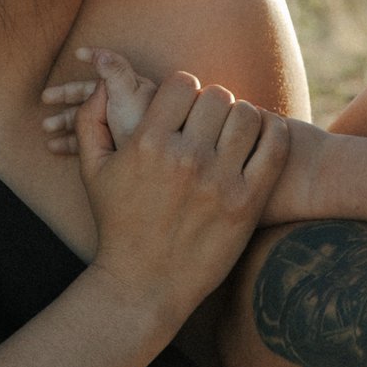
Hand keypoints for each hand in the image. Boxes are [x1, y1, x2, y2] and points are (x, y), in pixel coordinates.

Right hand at [43, 44, 153, 154]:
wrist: (151, 169)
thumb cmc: (140, 130)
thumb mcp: (126, 96)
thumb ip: (114, 72)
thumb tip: (102, 53)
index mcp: (134, 89)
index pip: (110, 68)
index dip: (94, 58)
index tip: (78, 54)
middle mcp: (128, 106)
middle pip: (93, 94)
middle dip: (67, 95)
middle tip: (45, 98)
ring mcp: (121, 128)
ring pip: (88, 118)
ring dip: (65, 120)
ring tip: (45, 127)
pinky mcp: (116, 150)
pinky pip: (90, 140)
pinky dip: (72, 142)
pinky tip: (55, 148)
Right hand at [79, 69, 288, 325]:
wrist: (143, 285)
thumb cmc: (117, 225)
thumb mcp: (92, 170)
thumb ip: (91, 118)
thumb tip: (105, 82)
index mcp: (148, 144)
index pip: (183, 83)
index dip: (183, 90)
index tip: (183, 107)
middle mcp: (185, 158)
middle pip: (217, 96)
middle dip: (211, 104)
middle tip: (208, 122)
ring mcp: (219, 181)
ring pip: (247, 115)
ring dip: (241, 117)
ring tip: (232, 133)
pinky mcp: (247, 203)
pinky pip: (275, 147)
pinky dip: (274, 133)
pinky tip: (262, 140)